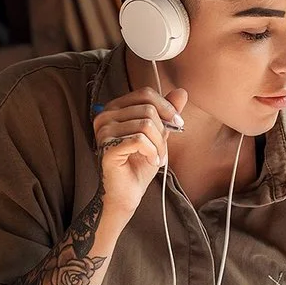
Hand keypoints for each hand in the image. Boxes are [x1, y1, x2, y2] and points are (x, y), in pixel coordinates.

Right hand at [92, 87, 186, 213]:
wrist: (128, 192)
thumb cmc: (139, 164)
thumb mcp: (158, 134)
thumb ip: (166, 113)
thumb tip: (181, 91)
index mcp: (115, 108)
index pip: (145, 94)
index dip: (166, 107)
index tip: (177, 123)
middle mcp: (105, 116)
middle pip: (148, 110)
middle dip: (163, 132)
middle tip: (161, 150)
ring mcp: (103, 132)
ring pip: (146, 125)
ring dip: (159, 145)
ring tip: (156, 157)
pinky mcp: (107, 148)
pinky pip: (139, 140)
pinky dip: (152, 152)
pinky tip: (151, 161)